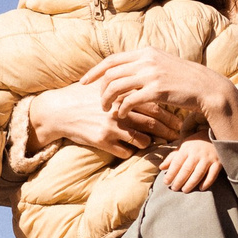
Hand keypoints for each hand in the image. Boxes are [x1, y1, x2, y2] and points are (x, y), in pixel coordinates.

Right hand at [29, 82, 164, 157]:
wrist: (58, 110)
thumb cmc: (82, 97)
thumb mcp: (104, 85)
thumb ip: (124, 85)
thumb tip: (147, 85)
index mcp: (122, 93)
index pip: (153, 103)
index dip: (169, 112)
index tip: (179, 118)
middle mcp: (119, 109)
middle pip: (152, 122)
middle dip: (167, 130)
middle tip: (177, 135)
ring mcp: (111, 126)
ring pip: (142, 139)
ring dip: (152, 143)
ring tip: (158, 144)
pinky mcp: (102, 140)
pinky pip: (126, 152)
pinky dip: (133, 152)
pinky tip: (135, 150)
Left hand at [83, 49, 237, 142]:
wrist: (206, 87)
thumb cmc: (184, 79)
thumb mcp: (163, 64)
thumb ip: (145, 64)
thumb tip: (126, 70)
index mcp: (146, 52)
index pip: (112, 59)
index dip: (95, 71)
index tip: (84, 82)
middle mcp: (147, 60)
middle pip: (111, 73)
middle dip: (100, 89)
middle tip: (99, 102)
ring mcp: (152, 74)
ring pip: (117, 86)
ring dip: (108, 100)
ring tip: (107, 110)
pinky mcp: (157, 90)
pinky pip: (130, 100)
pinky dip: (122, 109)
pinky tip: (122, 115)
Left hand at [159, 138, 222, 192]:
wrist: (214, 135)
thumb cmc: (196, 143)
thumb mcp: (183, 146)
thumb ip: (172, 157)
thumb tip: (161, 167)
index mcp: (187, 148)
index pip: (177, 163)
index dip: (171, 173)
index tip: (166, 182)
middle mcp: (197, 153)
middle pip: (187, 169)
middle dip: (179, 180)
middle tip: (174, 189)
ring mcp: (208, 158)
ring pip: (199, 173)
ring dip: (191, 183)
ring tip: (184, 190)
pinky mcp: (218, 162)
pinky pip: (212, 174)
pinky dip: (207, 182)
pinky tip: (201, 188)